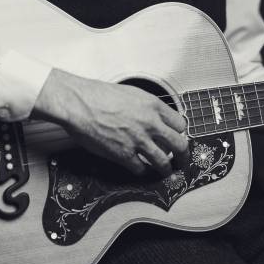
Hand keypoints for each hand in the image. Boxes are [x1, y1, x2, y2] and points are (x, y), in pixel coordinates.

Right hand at [32, 68, 187, 176]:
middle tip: (183, 160)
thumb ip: (148, 107)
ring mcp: (138, 140)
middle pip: (180, 145)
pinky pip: (141, 169)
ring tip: (164, 171)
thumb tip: (156, 118)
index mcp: (154, 106)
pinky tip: (140, 168)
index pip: (180, 124)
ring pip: (163, 162)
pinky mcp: (123, 154)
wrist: (80, 103)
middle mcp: (150, 123)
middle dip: (184, 156)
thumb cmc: (100, 95)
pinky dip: (142, 171)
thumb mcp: (133, 93)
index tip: (177, 137)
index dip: (179, 133)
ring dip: (165, 169)